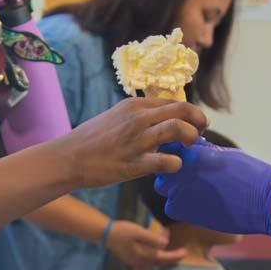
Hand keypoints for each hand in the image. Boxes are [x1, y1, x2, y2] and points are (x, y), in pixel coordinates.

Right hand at [51, 98, 205, 187]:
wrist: (69, 158)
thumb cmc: (92, 139)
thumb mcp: (116, 116)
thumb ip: (138, 117)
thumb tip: (162, 122)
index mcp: (134, 105)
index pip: (174, 102)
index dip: (190, 112)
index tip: (195, 123)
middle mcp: (138, 118)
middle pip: (182, 110)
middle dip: (199, 120)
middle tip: (201, 132)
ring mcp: (137, 140)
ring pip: (178, 129)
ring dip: (191, 137)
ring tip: (190, 147)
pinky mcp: (135, 163)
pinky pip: (167, 161)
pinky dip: (176, 164)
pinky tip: (173, 167)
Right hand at [105, 220, 186, 266]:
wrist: (106, 234)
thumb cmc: (122, 231)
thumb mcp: (138, 231)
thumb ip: (152, 238)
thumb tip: (164, 244)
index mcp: (143, 256)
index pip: (163, 258)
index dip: (175, 256)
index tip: (185, 252)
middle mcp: (141, 262)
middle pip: (161, 263)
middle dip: (173, 259)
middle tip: (184, 253)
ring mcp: (136, 262)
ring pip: (155, 262)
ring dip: (165, 257)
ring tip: (174, 251)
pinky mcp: (133, 259)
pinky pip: (149, 260)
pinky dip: (158, 256)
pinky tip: (160, 250)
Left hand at [152, 139, 270, 237]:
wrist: (264, 201)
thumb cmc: (249, 174)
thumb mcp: (223, 154)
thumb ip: (202, 151)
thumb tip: (191, 148)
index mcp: (192, 152)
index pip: (169, 147)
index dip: (176, 152)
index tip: (186, 157)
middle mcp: (181, 170)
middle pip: (163, 167)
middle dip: (173, 170)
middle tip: (190, 176)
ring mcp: (179, 192)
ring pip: (164, 188)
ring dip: (175, 188)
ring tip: (196, 190)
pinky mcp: (184, 212)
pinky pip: (172, 207)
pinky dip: (181, 206)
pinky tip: (198, 204)